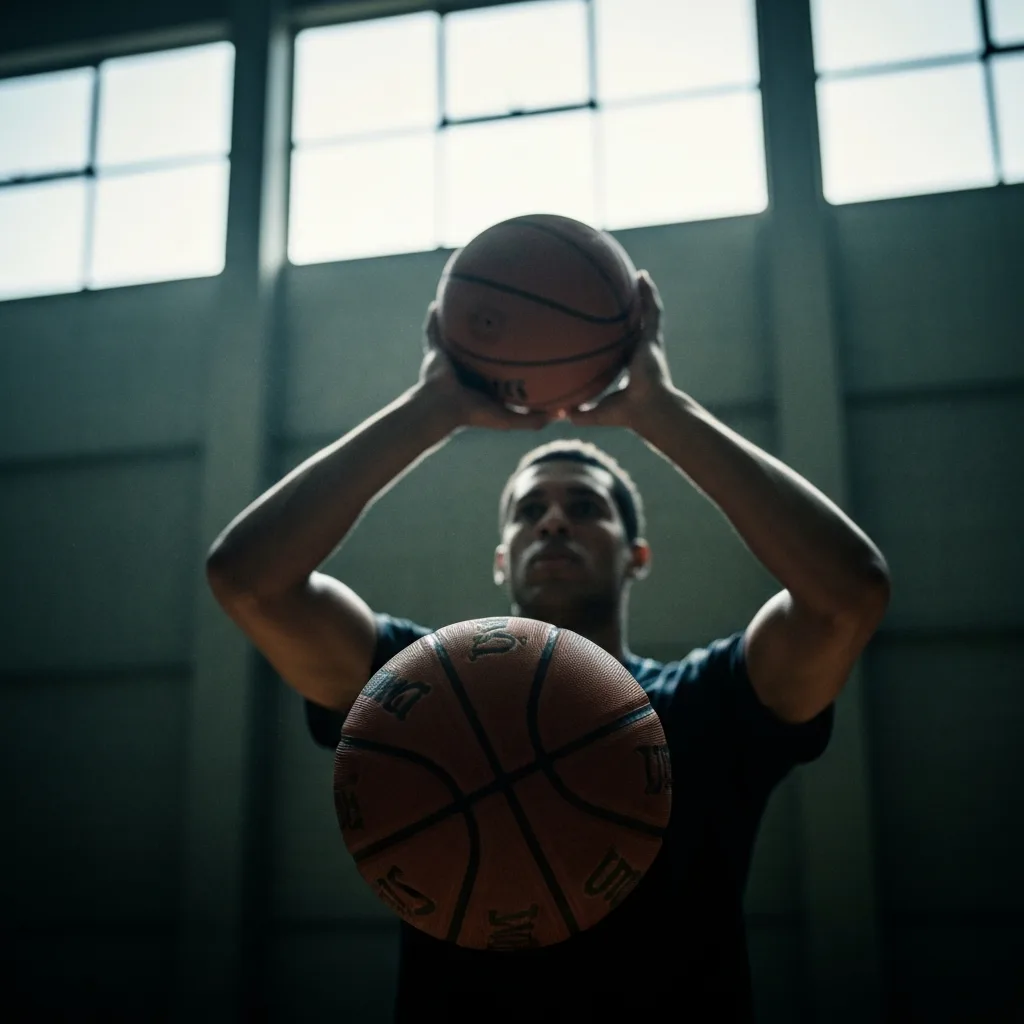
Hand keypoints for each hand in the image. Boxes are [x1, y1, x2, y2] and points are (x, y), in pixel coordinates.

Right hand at [417, 303, 553, 430]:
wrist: (441, 410)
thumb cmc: (473, 415)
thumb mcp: (507, 419)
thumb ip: (533, 420)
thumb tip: (564, 414)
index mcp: (484, 379)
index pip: (501, 360)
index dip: (514, 349)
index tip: (531, 334)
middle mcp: (468, 366)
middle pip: (482, 342)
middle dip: (491, 328)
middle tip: (506, 309)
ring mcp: (450, 358)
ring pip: (457, 333)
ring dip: (462, 319)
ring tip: (469, 298)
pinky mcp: (434, 352)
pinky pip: (433, 331)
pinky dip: (434, 318)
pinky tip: (437, 301)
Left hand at [564, 270, 674, 427]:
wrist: (648, 411)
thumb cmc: (626, 415)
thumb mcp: (597, 413)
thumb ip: (578, 412)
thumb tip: (557, 413)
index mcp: (630, 367)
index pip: (621, 348)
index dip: (615, 337)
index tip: (605, 326)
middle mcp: (641, 352)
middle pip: (635, 326)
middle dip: (630, 310)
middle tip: (620, 293)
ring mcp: (649, 344)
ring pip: (648, 313)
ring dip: (644, 294)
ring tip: (637, 275)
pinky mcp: (654, 339)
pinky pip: (653, 310)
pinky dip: (649, 293)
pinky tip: (642, 276)